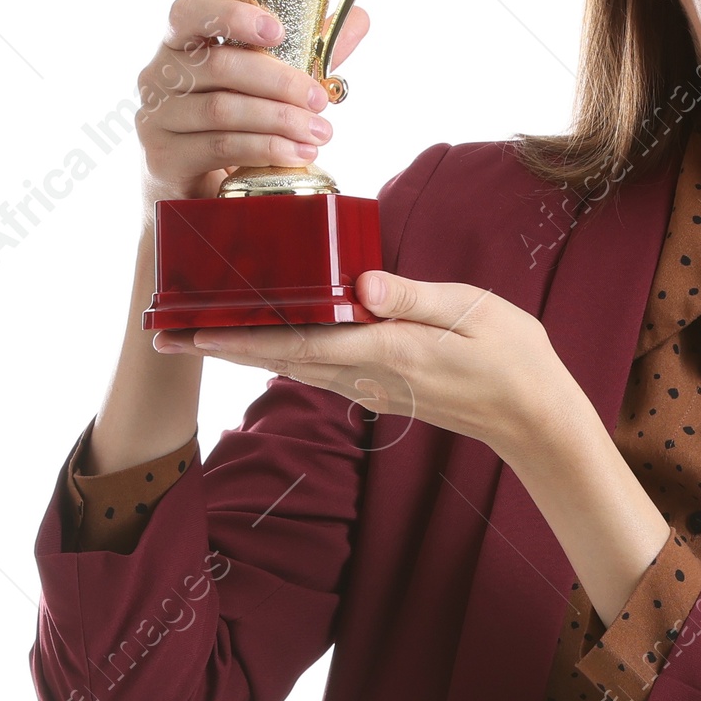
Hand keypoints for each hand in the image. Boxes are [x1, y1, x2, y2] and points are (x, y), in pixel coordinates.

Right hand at [134, 0, 370, 206]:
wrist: (189, 192)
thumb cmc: (226, 127)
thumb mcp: (263, 86)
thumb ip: (304, 52)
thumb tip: (359, 19)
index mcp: (177, 45)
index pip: (190, 13)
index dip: (232, 16)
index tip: (277, 31)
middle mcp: (157, 76)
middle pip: (219, 67)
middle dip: (279, 82)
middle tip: (319, 100)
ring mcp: (156, 118)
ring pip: (223, 110)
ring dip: (279, 120)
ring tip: (320, 134)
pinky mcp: (163, 158)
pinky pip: (220, 147)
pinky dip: (265, 149)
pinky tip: (297, 155)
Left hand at [155, 269, 586, 468]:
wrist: (536, 418)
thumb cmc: (514, 357)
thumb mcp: (473, 310)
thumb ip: (414, 296)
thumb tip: (362, 282)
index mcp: (389, 352)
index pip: (300, 342)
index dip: (240, 337)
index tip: (191, 333)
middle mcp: (370, 377)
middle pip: (280, 359)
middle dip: (222, 349)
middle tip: (165, 338)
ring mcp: (373, 389)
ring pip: (294, 367)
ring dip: (244, 352)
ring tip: (198, 334)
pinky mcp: (381, 390)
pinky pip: (318, 370)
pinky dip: (282, 353)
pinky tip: (263, 339)